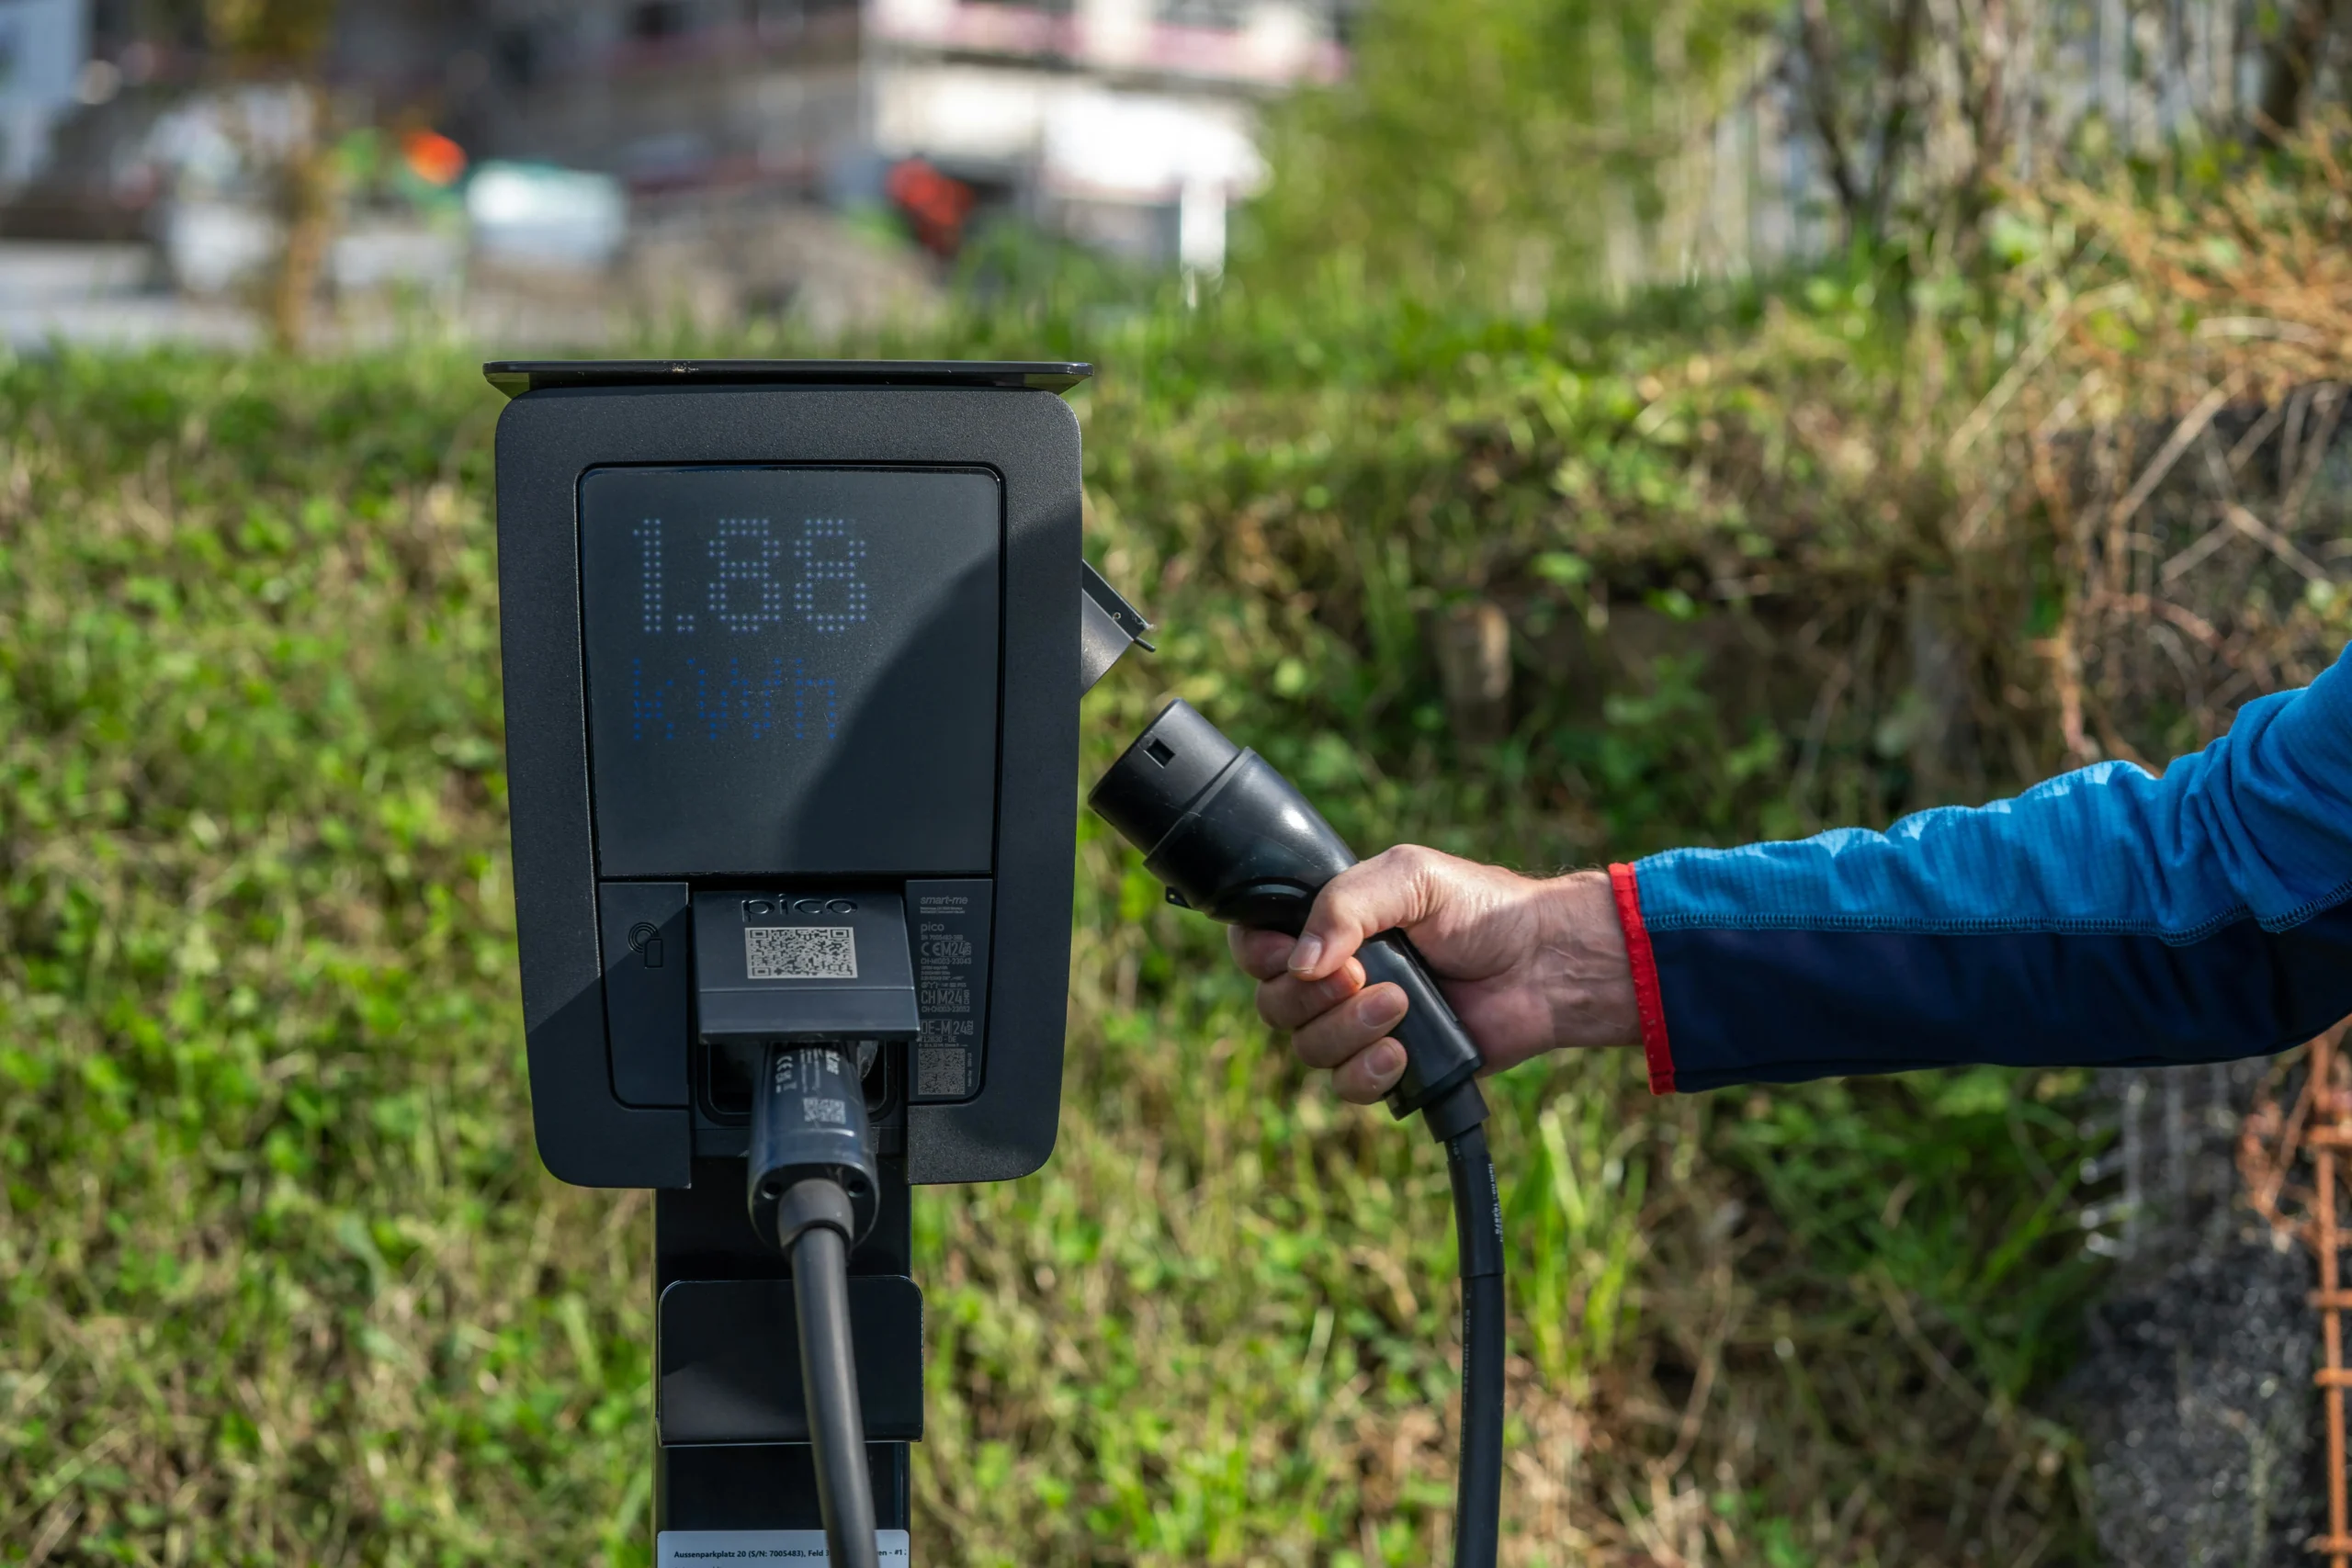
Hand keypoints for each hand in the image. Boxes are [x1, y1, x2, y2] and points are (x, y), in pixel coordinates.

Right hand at [1228, 847, 1638, 1103]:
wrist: (1544, 964)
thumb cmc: (1481, 910)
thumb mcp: (1409, 877)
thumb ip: (1346, 904)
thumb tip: (1300, 962)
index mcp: (1329, 926)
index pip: (1255, 946)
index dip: (1261, 956)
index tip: (1293, 954)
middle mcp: (1335, 977)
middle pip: (1274, 1005)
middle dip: (1312, 997)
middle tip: (1364, 976)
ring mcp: (1359, 1025)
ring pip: (1307, 1050)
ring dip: (1347, 1031)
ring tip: (1401, 1006)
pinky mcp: (1392, 1067)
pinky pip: (1347, 1088)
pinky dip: (1366, 1074)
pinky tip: (1401, 1054)